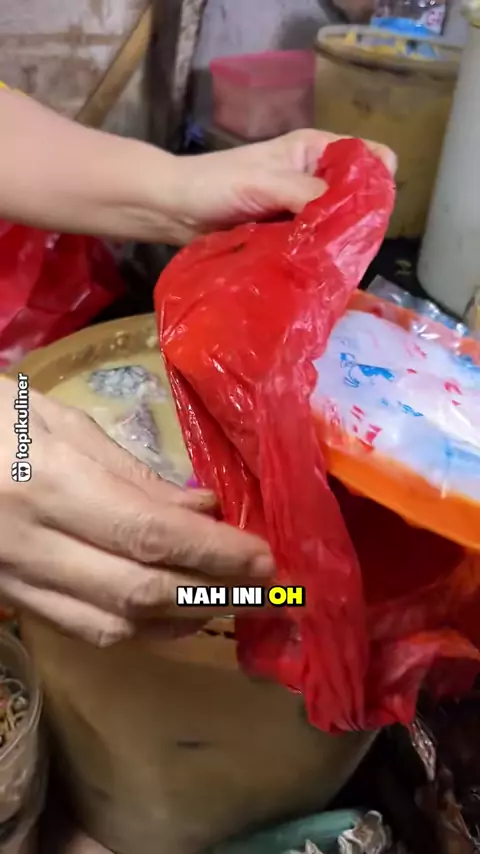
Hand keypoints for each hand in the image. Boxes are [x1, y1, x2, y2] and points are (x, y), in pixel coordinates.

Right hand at [0, 378, 272, 645]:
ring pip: (112, 626)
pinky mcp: (11, 599)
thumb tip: (199, 511)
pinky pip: (83, 629)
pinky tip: (174, 610)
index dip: (213, 554)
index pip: (147, 535)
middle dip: (213, 594)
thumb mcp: (53, 420)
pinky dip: (139, 627)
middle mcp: (31, 545)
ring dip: (182, 619)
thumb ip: (130, 473)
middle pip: (138, 593)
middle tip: (267, 587)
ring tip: (231, 599)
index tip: (266, 557)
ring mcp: (16, 581)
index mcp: (45, 485)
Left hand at [161, 129, 396, 243]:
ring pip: (337, 225)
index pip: (370, 157)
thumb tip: (350, 217)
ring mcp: (302, 208)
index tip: (369, 214)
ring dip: (336, 244)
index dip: (377, 182)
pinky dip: (316, 256)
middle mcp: (315, 177)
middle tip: (348, 248)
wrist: (174, 208)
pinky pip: (314, 245)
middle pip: (357, 197)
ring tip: (333, 264)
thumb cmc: (215, 183)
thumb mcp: (265, 182)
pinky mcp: (288, 234)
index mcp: (315, 150)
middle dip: (358, 221)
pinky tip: (317, 271)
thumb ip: (308, 195)